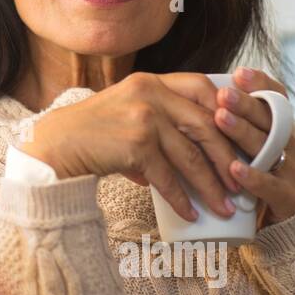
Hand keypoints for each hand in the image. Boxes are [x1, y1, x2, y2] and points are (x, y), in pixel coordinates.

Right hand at [19, 71, 243, 222]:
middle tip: (240, 180)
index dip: (226, 111)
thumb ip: (157, 123)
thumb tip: (187, 160)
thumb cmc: (89, 133)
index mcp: (150, 81)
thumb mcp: (124, 112)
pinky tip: (191, 214)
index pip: (202, 87)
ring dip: (211, 185)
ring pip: (191, 156)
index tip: (239, 137)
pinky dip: (181, 199)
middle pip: (205, 124)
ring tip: (225, 205)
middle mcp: (150, 93)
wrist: (54, 146)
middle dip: (226, 156)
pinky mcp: (136, 145)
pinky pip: (168, 177)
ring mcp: (143, 117)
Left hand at [211, 67, 294, 226]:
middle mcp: (290, 145)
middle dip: (246, 104)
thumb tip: (204, 98)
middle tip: (224, 93)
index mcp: (281, 130)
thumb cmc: (263, 180)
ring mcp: (293, 170)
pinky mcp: (290, 197)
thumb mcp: (253, 150)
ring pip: (269, 147)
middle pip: (270, 119)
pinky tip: (235, 167)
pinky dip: (253, 175)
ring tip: (221, 119)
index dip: (261, 85)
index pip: (277, 100)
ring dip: (244, 132)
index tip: (240, 73)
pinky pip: (271, 185)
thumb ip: (238, 128)